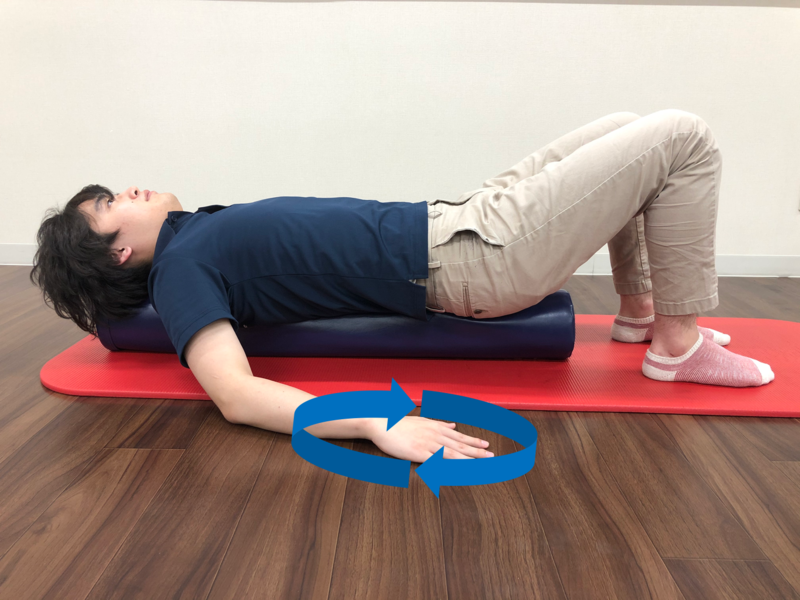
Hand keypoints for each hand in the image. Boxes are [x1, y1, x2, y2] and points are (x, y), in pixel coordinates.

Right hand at [366, 416, 492, 462]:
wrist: (381, 425)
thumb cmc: (399, 424)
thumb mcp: (422, 421)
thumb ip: (439, 424)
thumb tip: (454, 425)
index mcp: (436, 428)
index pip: (459, 436)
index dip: (473, 441)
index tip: (486, 446)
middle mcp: (435, 435)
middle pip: (459, 445)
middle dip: (477, 451)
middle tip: (492, 457)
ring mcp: (427, 444)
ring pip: (452, 453)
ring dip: (468, 458)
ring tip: (481, 463)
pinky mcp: (418, 453)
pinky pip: (437, 461)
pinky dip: (449, 465)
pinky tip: (458, 469)